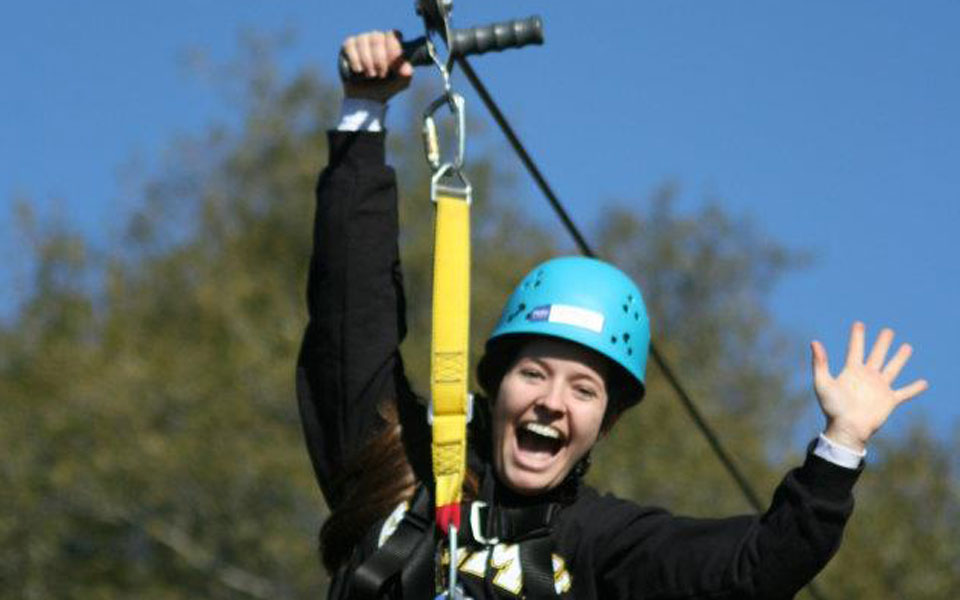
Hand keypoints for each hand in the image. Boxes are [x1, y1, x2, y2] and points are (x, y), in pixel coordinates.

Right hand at [340, 30, 412, 102]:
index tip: (392, 63)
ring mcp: (362, 40)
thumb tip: (407, 70)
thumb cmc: (385, 86)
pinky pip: (350, 45)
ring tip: (370, 75)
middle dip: (379, 59)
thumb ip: (406, 74)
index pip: (394, 34)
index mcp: (392, 42)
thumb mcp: (399, 83)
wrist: (366, 97)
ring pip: (363, 41)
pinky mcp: (348, 45)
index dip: (392, 47)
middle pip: (377, 37)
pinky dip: (355, 59)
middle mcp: (377, 38)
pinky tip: (359, 70)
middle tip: (381, 74)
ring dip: (367, 61)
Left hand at [811, 322, 928, 452]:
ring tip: (906, 347)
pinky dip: (914, 388)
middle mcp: (867, 377)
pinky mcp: (889, 401)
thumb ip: (820, 363)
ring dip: (899, 358)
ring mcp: (879, 388)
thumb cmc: (832, 408)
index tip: (859, 324)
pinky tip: (924, 383)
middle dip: (882, 343)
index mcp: (852, 371)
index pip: (856, 349)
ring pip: (892, 368)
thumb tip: (814, 342)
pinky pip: (905, 393)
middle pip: (877, 355)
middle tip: (888, 331)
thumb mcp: (823, 383)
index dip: (857, 337)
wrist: (846, 428)